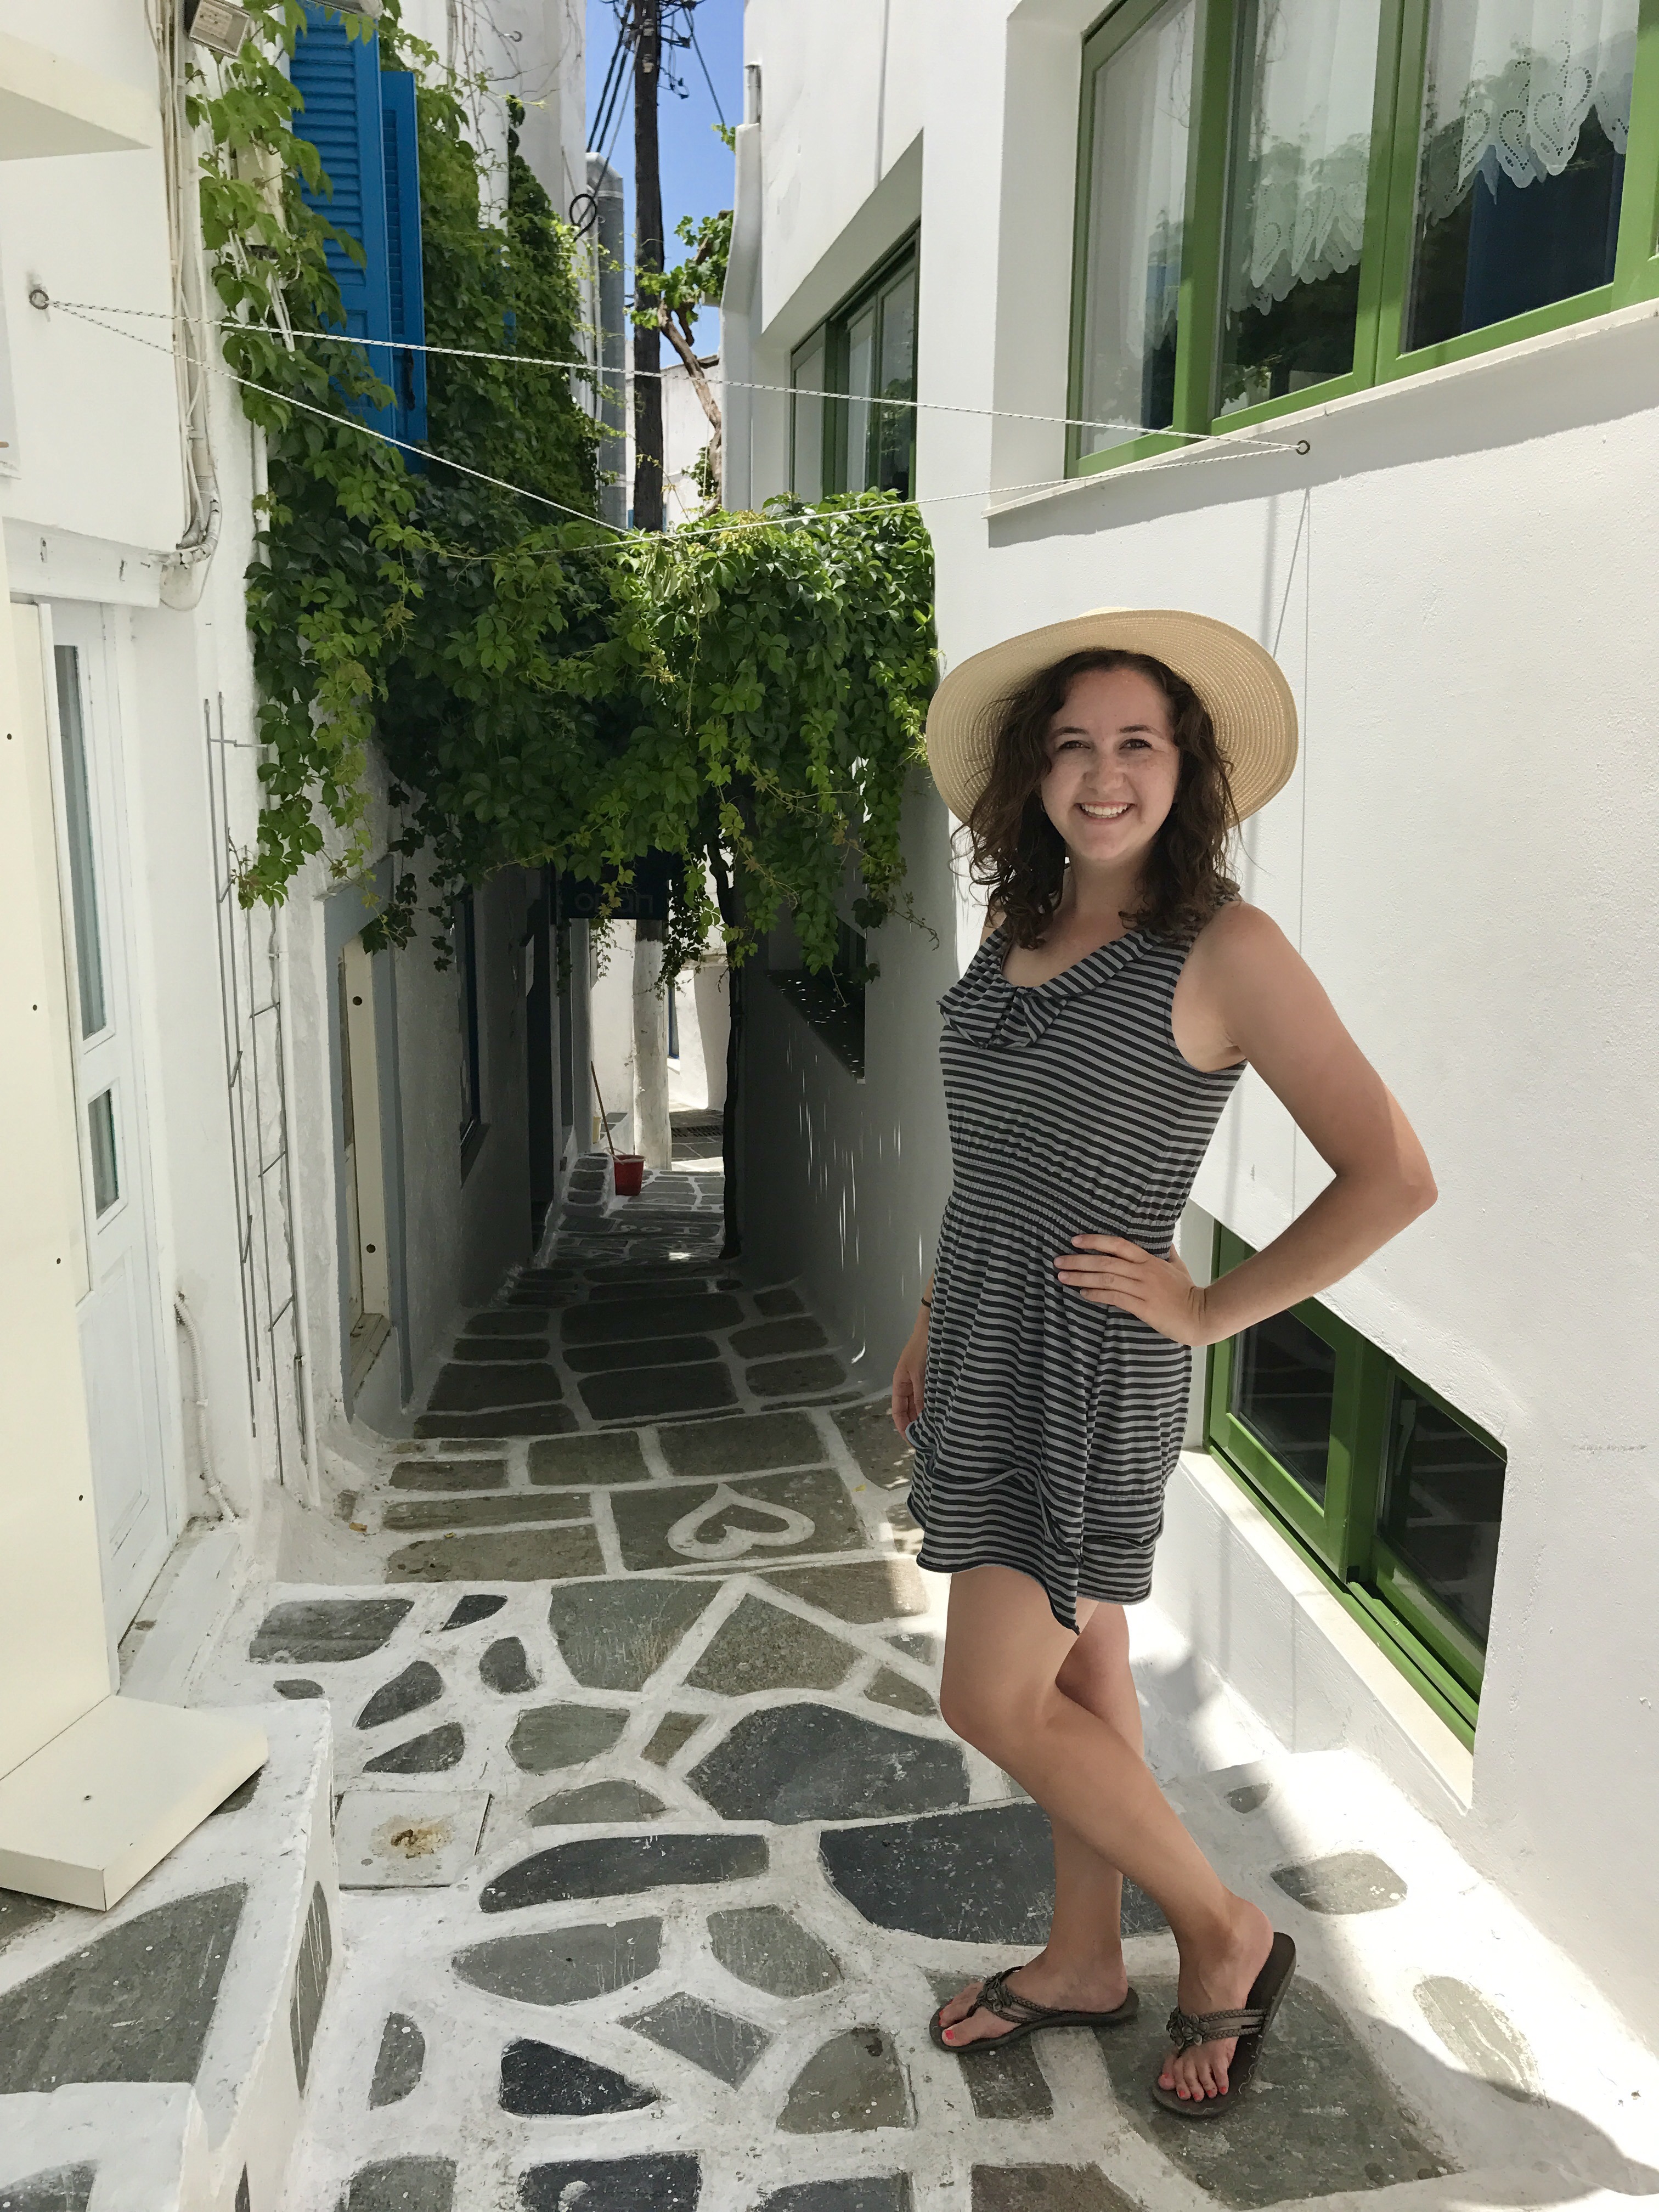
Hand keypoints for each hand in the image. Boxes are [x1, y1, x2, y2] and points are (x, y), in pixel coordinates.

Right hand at [891, 1316, 927, 1433]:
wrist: (936, 1324)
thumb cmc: (924, 1346)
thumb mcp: (920, 1374)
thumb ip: (921, 1396)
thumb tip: (923, 1419)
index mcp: (900, 1383)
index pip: (898, 1411)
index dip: (903, 1428)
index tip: (913, 1443)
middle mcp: (910, 1384)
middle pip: (911, 1410)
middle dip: (917, 1425)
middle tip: (929, 1441)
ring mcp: (922, 1380)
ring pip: (923, 1404)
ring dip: (929, 1416)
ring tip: (938, 1431)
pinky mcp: (935, 1377)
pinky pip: (933, 1396)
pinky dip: (937, 1406)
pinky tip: (946, 1414)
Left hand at [1053, 1235, 1211, 1345]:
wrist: (1201, 1314)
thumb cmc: (1188, 1292)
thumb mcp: (1178, 1266)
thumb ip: (1168, 1253)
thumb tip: (1165, 1243)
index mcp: (1149, 1260)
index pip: (1118, 1244)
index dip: (1095, 1240)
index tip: (1075, 1240)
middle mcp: (1143, 1271)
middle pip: (1105, 1262)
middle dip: (1079, 1260)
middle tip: (1058, 1261)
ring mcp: (1143, 1289)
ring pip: (1106, 1279)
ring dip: (1081, 1278)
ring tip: (1062, 1278)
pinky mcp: (1143, 1307)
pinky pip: (1115, 1298)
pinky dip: (1096, 1295)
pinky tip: (1083, 1294)